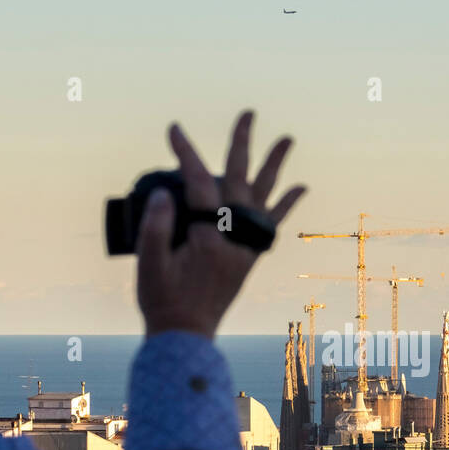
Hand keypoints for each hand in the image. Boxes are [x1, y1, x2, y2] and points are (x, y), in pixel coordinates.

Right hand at [137, 110, 305, 338]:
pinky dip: (285, 205)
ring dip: (275, 167)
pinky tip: (300, 187)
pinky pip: (273, 225)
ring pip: (263, 197)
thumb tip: (165, 192)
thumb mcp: (148, 266)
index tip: (174, 129)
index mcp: (207, 237)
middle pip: (240, 181)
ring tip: (287, 138)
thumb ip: (155, 228)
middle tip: (249, 113)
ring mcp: (245, 247)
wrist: (186, 337)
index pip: (199, 184)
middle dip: (243, 145)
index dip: (187, 153)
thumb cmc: (162, 302)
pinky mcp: (250, 257)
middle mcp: (234, 238)